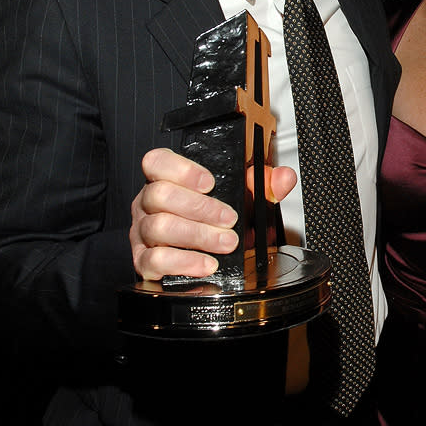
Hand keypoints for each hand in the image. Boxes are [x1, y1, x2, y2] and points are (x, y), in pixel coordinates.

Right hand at [130, 147, 296, 280]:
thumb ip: (264, 184)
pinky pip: (154, 260)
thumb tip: (282, 178)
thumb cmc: (217, 220)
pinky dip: (183, 262)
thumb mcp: (243, 198)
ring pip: (158, 227)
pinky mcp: (144, 261)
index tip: (210, 183)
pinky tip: (206, 263)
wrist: (207, 256)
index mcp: (167, 179)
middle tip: (229, 220)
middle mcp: (149, 202)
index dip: (181, 169)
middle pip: (160, 195)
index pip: (157, 162)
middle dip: (200, 208)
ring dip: (197, 235)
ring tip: (225, 243)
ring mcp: (143, 232)